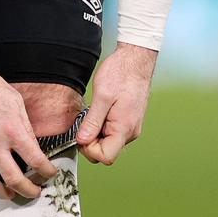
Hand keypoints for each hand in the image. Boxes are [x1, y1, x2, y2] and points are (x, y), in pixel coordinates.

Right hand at [0, 67, 56, 200]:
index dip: (47, 171)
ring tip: (11, 194)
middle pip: (15, 179)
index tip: (50, 174)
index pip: (36, 160)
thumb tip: (31, 146)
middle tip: (35, 192)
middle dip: (28, 190)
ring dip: (3, 194)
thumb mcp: (16, 102)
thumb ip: (25, 127)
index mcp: (13, 130)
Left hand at [76, 42, 157, 165]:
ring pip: (108, 143)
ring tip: (93, 113)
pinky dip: (102, 127)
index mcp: (124, 128)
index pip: (106, 157)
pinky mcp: (128, 121)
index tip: (82, 134)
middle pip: (106, 152)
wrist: (135, 60)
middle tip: (85, 121)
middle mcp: (130, 132)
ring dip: (96, 133)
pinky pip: (112, 133)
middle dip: (91, 142)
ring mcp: (130, 127)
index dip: (89, 149)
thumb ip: (92, 122)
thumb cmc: (121, 74)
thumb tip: (82, 141)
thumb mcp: (101, 96)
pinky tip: (99, 112)